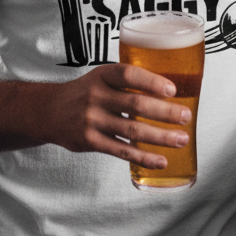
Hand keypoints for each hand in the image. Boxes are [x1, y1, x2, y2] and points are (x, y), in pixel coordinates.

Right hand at [40, 63, 190, 169]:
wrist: (50, 111)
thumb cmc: (85, 92)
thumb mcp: (101, 77)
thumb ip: (127, 82)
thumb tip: (168, 90)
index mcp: (103, 75)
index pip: (129, 75)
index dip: (151, 81)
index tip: (172, 89)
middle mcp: (96, 95)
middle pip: (135, 104)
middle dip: (164, 112)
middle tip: (186, 117)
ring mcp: (92, 120)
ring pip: (132, 130)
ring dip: (160, 136)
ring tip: (181, 139)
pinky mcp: (90, 141)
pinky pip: (122, 150)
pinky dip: (144, 156)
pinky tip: (161, 160)